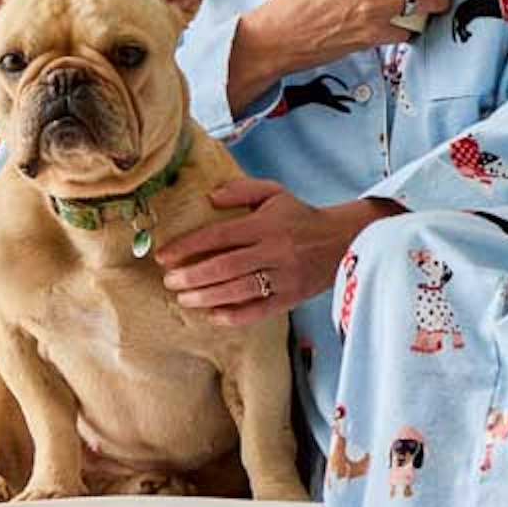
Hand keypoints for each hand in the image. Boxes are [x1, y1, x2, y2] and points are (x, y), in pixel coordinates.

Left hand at [157, 177, 398, 324]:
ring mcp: (284, 276)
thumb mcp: (275, 193)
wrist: (343, 241)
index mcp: (267, 225)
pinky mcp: (291, 297)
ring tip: (183, 298)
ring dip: (206, 296)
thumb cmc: (301, 217)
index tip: (164, 256)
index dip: (188, 246)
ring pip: (239, 290)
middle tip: (169, 281)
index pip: (220, 235)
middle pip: (225, 266)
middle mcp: (275, 251)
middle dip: (192, 275)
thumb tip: (209, 197)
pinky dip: (233, 315)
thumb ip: (241, 191)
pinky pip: (258, 311)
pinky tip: (212, 314)